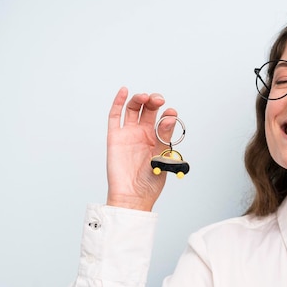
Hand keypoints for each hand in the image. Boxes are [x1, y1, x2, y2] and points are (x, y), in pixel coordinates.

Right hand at [106, 87, 176, 210]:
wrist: (133, 196)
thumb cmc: (149, 182)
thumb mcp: (162, 156)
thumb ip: (164, 137)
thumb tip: (170, 117)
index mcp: (158, 140)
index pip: (163, 120)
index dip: (168, 114)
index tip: (172, 112)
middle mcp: (144, 134)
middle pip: (148, 110)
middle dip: (154, 102)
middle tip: (159, 100)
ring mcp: (129, 134)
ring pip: (133, 109)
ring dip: (140, 99)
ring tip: (146, 97)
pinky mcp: (115, 137)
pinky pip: (115, 116)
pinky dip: (118, 102)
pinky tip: (124, 90)